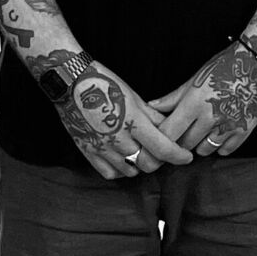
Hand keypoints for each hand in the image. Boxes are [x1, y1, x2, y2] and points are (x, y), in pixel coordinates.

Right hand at [34, 51, 192, 178]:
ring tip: (140, 152)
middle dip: (159, 160)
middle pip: (148, 164)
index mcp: (132, 120)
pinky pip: (110, 173)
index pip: (163, 148)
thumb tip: (170, 128)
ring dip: (140, 165)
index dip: (179, 155)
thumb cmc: (103, 83)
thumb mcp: (134, 96)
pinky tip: (123, 160)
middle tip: (161, 153)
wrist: (70, 82)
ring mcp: (101, 147)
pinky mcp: (88, 151)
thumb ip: (153, 116)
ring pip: (131, 171)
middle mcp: (117, 137)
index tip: (186, 157)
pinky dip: (120, 170)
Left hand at [148, 38, 256, 157]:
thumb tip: (152, 106)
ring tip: (201, 132)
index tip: (160, 139)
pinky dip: (219, 146)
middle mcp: (210, 117)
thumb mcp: (195, 79)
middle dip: (180, 141)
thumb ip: (172, 98)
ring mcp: (228, 126)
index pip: (169, 132)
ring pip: (204, 150)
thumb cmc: (223, 67)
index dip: (162, 139)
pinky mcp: (244, 131)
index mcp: (194, 103)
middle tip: (182, 134)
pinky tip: (218, 133)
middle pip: (185, 144)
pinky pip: (225, 151)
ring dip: (199, 145)